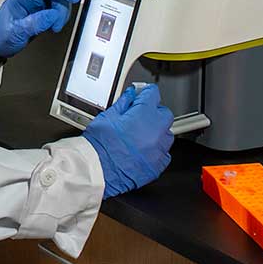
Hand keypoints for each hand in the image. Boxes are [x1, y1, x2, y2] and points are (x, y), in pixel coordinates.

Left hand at [0, 0, 80, 57]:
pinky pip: (58, 10)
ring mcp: (38, 3)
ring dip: (61, 14)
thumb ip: (34, 23)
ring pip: (59, 1)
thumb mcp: (16, 31)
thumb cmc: (0, 33)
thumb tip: (52, 16)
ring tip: (53, 26)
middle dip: (61, 7)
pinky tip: (53, 26)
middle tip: (57, 23)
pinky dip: (60, 18)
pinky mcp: (43, 12)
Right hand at [81, 84, 174, 198]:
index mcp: (143, 115)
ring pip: (166, 134)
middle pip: (164, 114)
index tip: (142, 94)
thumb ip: (123, 103)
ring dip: (157, 131)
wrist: (96, 170)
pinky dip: (156, 150)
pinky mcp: (157, 165)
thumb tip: (130, 96)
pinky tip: (143, 150)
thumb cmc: (99, 145)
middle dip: (154, 112)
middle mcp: (155, 131)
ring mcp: (158, 149)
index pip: (153, 94)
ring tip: (140, 134)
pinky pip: (164, 154)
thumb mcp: (107, 117)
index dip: (146, 93)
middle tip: (140, 115)